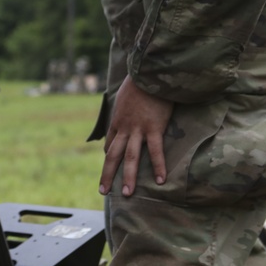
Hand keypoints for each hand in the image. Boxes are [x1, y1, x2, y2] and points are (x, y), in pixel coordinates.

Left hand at [99, 75, 173, 196]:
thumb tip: (129, 108)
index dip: (109, 157)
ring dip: (128, 176)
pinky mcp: (154, 127)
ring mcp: (138, 129)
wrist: (147, 72)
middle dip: (107, 174)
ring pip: (130, 157)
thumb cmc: (139, 82)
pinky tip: (161, 180)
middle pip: (113, 155)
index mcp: (117, 120)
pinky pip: (156, 150)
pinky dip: (158, 166)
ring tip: (126, 193)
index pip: (110, 144)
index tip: (109, 168)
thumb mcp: (126, 96)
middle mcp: (124, 127)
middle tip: (103, 192)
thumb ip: (127, 107)